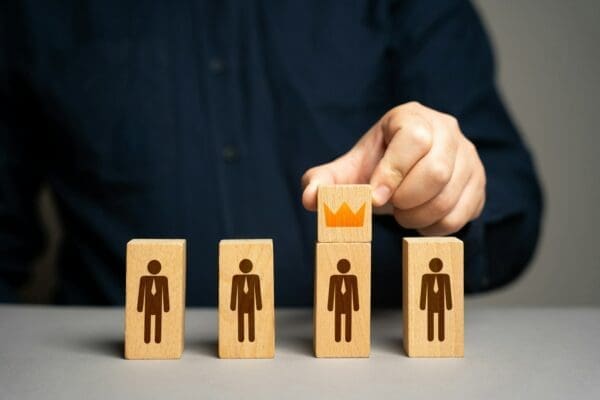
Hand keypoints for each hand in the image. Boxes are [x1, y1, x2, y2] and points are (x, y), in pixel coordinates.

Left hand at [301, 102, 485, 235]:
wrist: (407, 172)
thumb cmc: (375, 168)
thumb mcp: (348, 171)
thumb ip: (324, 182)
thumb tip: (311, 199)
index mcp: (412, 117)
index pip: (412, 140)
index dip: (392, 173)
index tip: (375, 198)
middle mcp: (447, 130)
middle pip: (437, 170)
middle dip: (407, 199)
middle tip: (390, 209)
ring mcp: (468, 156)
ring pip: (450, 195)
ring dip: (419, 216)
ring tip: (401, 214)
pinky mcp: (478, 182)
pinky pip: (463, 213)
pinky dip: (435, 227)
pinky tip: (419, 220)